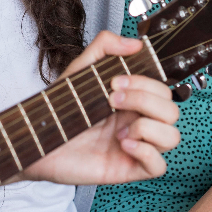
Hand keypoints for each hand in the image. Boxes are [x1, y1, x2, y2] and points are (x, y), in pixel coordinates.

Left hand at [23, 32, 179, 185]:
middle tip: (112, 100)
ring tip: (119, 129)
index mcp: (132, 101)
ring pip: (173, 137)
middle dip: (144, 100)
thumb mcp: (81, 70)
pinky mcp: (128, 169)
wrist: (38, 138)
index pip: (163, 90)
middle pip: (172, 110)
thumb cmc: (61, 108)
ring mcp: (136, 146)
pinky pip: (159, 166)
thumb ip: (104, 47)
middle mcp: (138, 122)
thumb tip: (135, 43)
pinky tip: (122, 144)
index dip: (146, 83)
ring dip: (148, 128)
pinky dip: (145, 152)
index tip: (115, 81)